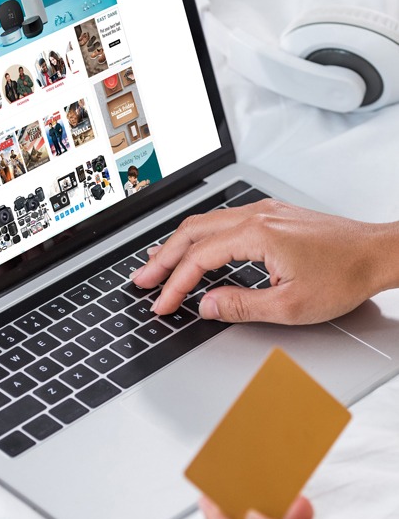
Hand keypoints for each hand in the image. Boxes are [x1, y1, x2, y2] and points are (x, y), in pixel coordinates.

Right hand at [131, 200, 398, 324]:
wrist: (377, 253)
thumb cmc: (344, 274)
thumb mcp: (291, 304)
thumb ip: (241, 305)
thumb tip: (206, 305)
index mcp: (256, 234)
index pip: (199, 259)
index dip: (175, 285)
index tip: (162, 304)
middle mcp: (255, 216)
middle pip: (193, 233)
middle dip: (163, 258)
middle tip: (143, 279)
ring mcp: (263, 212)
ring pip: (205, 223)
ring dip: (178, 245)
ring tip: (157, 263)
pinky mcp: (271, 215)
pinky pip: (223, 221)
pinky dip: (200, 236)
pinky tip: (195, 247)